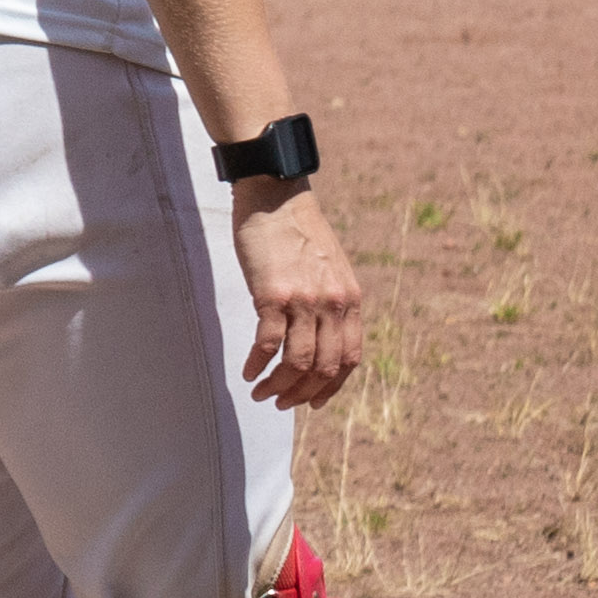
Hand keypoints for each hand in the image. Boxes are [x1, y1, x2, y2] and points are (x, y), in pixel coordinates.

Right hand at [231, 184, 362, 409]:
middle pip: (324, 367)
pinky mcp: (273, 295)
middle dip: (302, 394)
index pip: (350, 358)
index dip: (332, 387)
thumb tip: (319, 336)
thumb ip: (330, 300)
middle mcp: (333, 304)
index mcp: (349, 299)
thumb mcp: (329, 268)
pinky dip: (257, 364)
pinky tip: (247, 371)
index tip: (312, 401)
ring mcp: (304, 300)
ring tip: (261, 393)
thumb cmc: (296, 230)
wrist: (276, 195)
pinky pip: (268, 343)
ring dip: (278, 385)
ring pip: (298, 362)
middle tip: (281, 402)